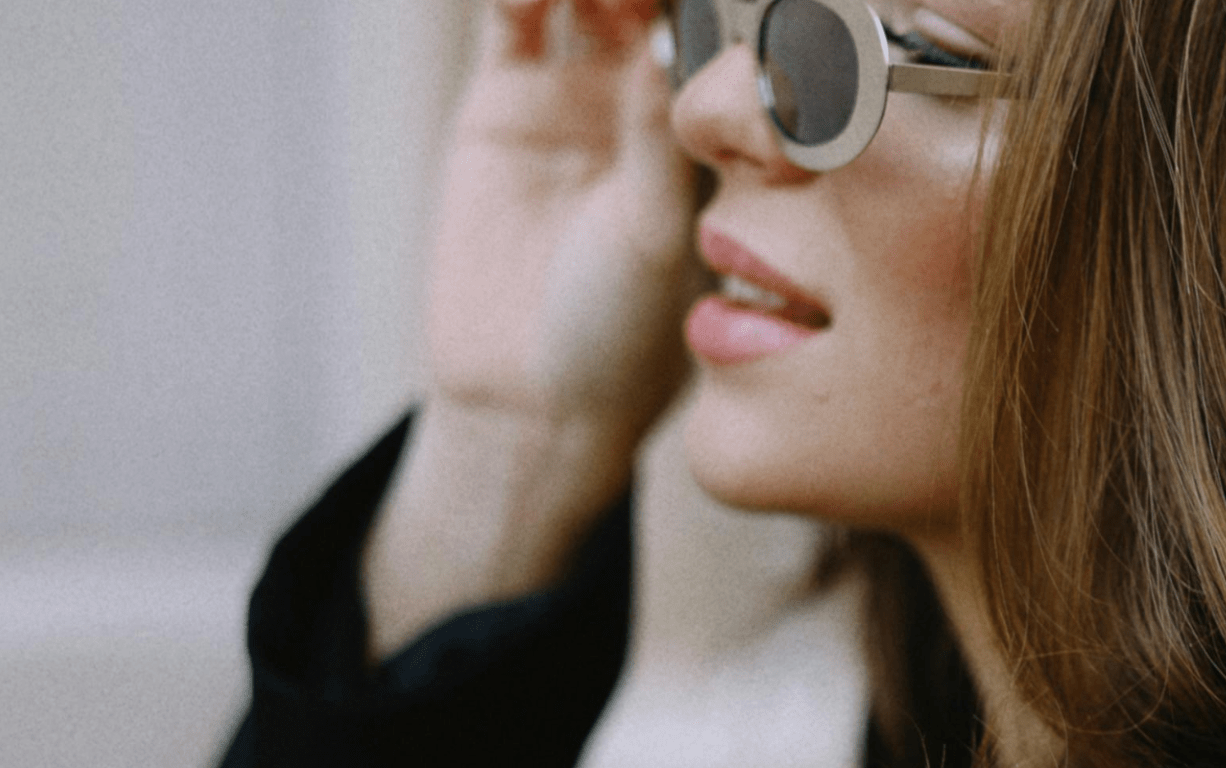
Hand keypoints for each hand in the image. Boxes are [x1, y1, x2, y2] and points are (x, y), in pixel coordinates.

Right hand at [430, 0, 696, 427]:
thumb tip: (666, 38)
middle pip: (654, 3)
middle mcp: (652, 105)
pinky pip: (515, 20)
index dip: (711, 5)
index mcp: (714, 130)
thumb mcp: (654, 234)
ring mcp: (581, 96)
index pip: (719, 37)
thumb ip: (657, 139)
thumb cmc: (621, 335)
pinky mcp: (506, 100)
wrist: (528, 397)